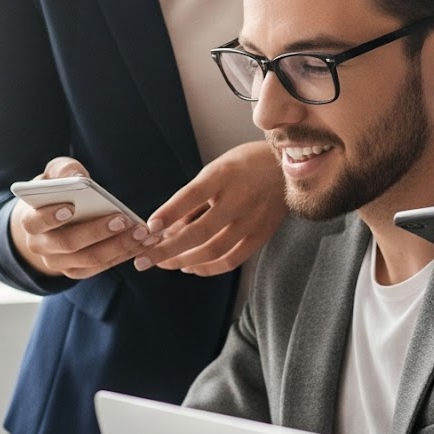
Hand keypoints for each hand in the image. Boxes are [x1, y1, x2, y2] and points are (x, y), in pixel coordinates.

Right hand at [9, 157, 155, 279]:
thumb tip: (77, 176)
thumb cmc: (54, 192)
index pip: (36, 221)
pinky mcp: (77, 271)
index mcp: (30, 221)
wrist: (47, 223)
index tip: (71, 206)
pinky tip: (143, 242)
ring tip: (143, 232)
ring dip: (118, 246)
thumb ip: (64, 170)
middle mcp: (41, 246)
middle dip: (98, 232)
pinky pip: (102, 266)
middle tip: (123, 219)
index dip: (51, 216)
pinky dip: (124, 254)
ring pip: (89, 259)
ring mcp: (59, 263)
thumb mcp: (53, 175)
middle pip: (69, 243)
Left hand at [138, 141, 286, 275]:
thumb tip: (168, 227)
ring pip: (213, 250)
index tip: (149, 227)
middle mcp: (239, 199)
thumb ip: (194, 198)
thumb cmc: (245, 165)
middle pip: (199, 231)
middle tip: (144, 259)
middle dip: (168, 249)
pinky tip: (191, 267)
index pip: (192, 195)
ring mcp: (252, 220)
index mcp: (223, 175)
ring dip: (184, 261)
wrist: (290, 167)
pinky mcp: (261, 235)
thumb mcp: (216, 169)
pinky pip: (231, 260)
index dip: (169, 213)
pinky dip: (208, 268)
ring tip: (164, 263)